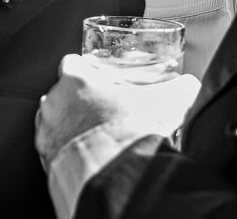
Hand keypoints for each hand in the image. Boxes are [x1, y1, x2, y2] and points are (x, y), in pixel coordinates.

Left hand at [34, 54, 200, 168]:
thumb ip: (179, 86)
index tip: (97, 75)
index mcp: (75, 79)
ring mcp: (47, 135)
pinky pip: (57, 153)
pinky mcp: (48, 163)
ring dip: (73, 128)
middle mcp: (53, 105)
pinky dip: (72, 153)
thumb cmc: (133, 130)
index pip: (71, 63)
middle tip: (104, 109)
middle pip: (61, 95)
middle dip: (80, 101)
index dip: (86, 69)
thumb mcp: (167, 99)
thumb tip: (189, 85)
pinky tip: (94, 157)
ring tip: (99, 136)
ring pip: (55, 124)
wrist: (116, 174)